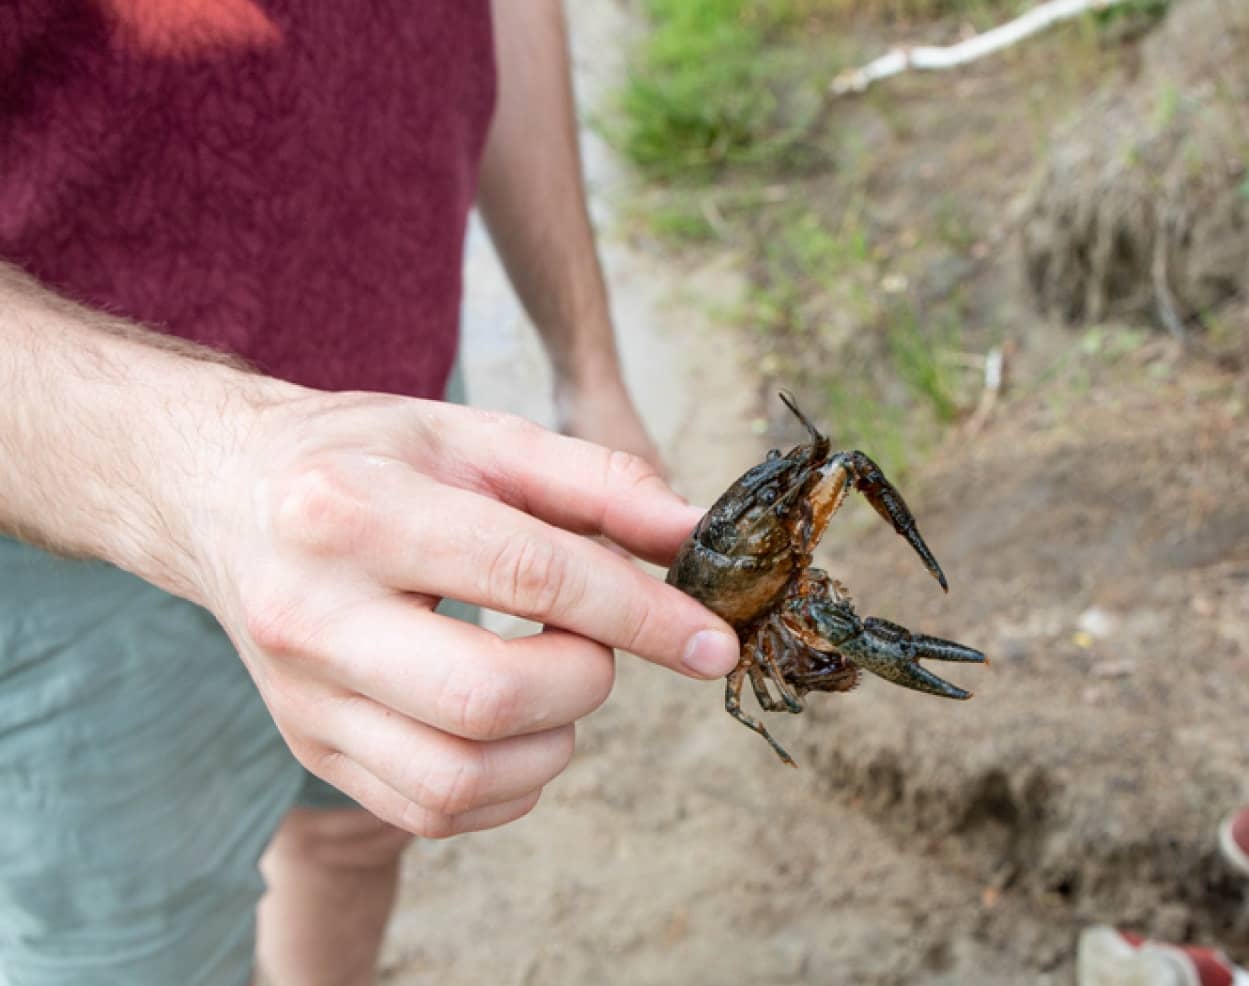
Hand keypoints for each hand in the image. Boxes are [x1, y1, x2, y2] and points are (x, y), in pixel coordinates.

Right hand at [193, 390, 738, 838]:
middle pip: (490, 696)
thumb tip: (692, 538)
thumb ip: (594, 483)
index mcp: (356, 511)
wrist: (226, 496)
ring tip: (550, 680)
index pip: (528, 576)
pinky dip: (508, 784)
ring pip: (460, 778)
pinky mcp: (309, 747)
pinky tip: (514, 725)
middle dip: (587, 678)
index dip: (640, 613)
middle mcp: (312, 613)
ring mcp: (303, 695)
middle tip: (589, 641)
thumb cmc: (363, 458)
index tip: (712, 638)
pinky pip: (431, 810)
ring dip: (551, 741)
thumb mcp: (476, 438)